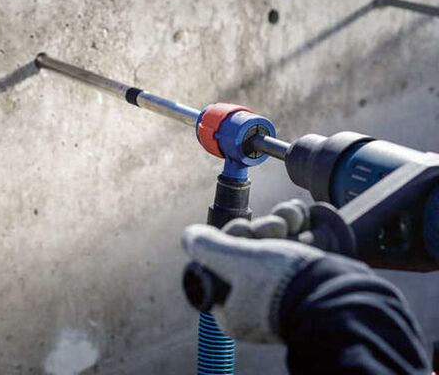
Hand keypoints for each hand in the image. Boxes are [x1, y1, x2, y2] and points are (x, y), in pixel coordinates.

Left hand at [181, 200, 323, 343]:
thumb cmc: (282, 283)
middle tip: (272, 228)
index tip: (243, 229)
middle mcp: (254, 303)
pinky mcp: (302, 281)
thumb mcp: (236, 260)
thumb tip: (189, 237)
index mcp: (232, 308)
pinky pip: (292, 249)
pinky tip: (301, 217)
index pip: (220, 264)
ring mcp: (280, 293)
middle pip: (248, 252)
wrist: (338, 296)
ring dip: (279, 224)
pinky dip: (295, 231)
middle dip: (260, 230)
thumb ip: (207, 247)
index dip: (229, 240)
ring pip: (271, 246)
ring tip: (291, 222)